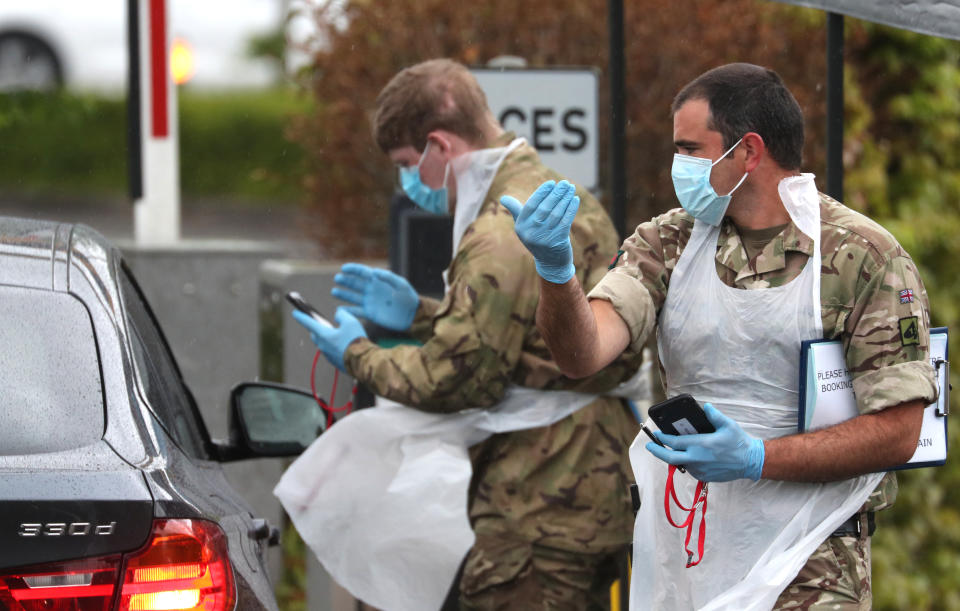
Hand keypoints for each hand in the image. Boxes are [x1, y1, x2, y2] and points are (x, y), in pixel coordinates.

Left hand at [292, 307, 366, 371]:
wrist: (364, 362)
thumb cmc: (356, 341)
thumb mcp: (350, 321)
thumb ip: (342, 315)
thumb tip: (338, 314)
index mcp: (324, 334)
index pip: (309, 323)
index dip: (301, 317)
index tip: (295, 313)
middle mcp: (323, 345)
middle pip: (315, 334)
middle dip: (316, 328)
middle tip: (321, 323)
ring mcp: (328, 355)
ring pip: (323, 343)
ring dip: (326, 338)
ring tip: (337, 334)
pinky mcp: (334, 361)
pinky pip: (330, 351)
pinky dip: (334, 346)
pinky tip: (344, 344)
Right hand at [331, 263, 418, 331]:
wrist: (412, 316)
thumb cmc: (409, 298)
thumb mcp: (401, 285)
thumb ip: (388, 277)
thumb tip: (374, 271)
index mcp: (378, 281)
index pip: (363, 272)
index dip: (353, 269)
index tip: (343, 268)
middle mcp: (372, 290)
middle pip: (355, 283)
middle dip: (346, 280)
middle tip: (337, 279)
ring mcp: (370, 302)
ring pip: (353, 297)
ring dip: (343, 294)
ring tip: (334, 292)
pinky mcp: (370, 314)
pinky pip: (356, 312)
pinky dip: (348, 311)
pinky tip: (339, 311)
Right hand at [500, 179, 578, 283]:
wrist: (550, 263)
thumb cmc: (537, 238)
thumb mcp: (524, 227)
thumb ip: (516, 211)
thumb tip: (503, 198)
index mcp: (521, 227)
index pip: (531, 205)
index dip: (542, 192)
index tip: (551, 183)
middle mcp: (531, 233)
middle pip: (545, 208)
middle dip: (556, 193)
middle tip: (565, 183)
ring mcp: (544, 238)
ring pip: (556, 213)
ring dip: (565, 199)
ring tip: (571, 188)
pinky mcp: (557, 241)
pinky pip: (566, 221)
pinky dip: (571, 209)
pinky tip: (575, 199)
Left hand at [645, 403, 764, 481]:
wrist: (750, 462)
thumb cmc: (739, 442)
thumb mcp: (728, 425)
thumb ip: (714, 415)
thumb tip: (706, 407)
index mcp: (701, 445)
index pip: (675, 442)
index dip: (663, 438)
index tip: (656, 434)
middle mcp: (697, 459)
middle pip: (670, 457)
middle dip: (657, 451)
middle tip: (649, 446)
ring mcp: (700, 470)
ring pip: (680, 464)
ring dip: (672, 456)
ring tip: (668, 448)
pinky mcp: (704, 477)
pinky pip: (689, 470)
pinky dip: (684, 463)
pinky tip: (685, 456)